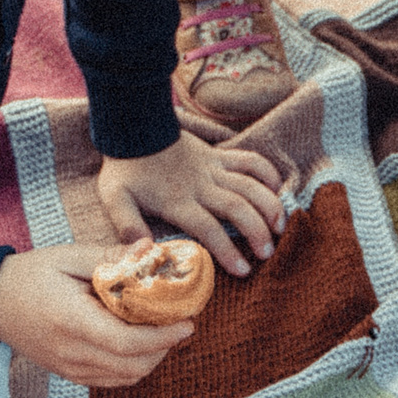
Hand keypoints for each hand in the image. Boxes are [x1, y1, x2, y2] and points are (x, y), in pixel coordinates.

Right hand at [0, 244, 183, 388]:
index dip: (163, 337)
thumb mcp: (70, 256)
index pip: (126, 342)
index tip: (188, 323)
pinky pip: (110, 379)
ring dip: (151, 357)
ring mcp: (69, 368)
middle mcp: (72, 352)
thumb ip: (112, 256)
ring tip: (161, 329)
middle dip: (164, 346)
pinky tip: (138, 341)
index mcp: (72, 320)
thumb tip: (153, 249)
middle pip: (133, 365)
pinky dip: (133, 365)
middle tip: (179, 321)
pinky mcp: (68, 374)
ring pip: (126, 377)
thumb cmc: (31, 274)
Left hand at [94, 133, 285, 272]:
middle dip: (257, 231)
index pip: (208, 228)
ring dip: (269, 205)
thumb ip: (128, 226)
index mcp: (178, 201)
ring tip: (282, 227)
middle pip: (237, 207)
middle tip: (268, 254)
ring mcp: (213, 168)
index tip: (243, 270)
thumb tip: (144, 251)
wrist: (134, 126)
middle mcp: (201, 185)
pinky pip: (249, 160)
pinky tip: (279, 190)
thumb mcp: (115, 200)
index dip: (227, 250)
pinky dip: (267, 173)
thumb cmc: (125, 169)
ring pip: (250, 185)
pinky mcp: (219, 155)